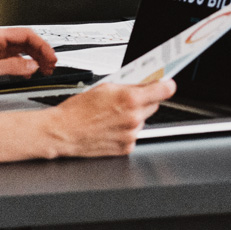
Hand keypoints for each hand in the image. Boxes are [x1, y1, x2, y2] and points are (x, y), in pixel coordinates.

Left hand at [0, 28, 54, 100]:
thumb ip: (11, 67)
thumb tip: (32, 65)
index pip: (27, 35)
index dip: (43, 46)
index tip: (51, 58)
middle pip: (26, 41)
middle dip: (41, 53)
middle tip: (51, 66)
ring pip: (21, 50)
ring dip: (34, 59)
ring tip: (44, 69)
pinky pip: (14, 59)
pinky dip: (24, 65)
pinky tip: (29, 72)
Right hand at [41, 77, 175, 156]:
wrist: (63, 132)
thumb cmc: (78, 110)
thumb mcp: (105, 87)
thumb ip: (128, 84)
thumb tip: (144, 81)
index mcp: (130, 99)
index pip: (165, 89)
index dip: (167, 85)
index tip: (167, 83)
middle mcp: (134, 118)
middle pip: (155, 104)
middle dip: (145, 100)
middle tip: (129, 99)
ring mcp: (131, 135)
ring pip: (143, 120)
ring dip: (134, 116)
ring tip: (113, 115)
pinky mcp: (126, 148)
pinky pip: (134, 135)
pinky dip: (127, 130)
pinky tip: (112, 127)